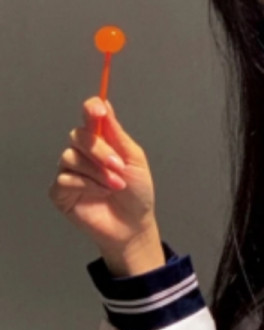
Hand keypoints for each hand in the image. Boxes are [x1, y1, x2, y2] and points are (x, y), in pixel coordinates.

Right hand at [48, 97, 163, 274]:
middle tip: (119, 166)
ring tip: (116, 186)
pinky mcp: (61, 191)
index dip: (91, 109)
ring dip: (97, 172)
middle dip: (100, 150)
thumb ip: (117, 134)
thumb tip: (105, 105)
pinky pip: (65, 179)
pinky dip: (87, 186)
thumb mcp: (134, 160)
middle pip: (77, 135)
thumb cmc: (137, 192)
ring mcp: (70, 171)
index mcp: (103, 140)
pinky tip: (101, 194)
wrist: (134, 224)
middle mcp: (83, 152)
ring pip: (70, 157)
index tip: (99, 111)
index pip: (90, 115)